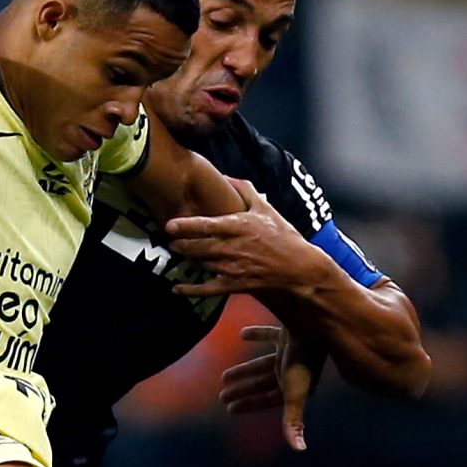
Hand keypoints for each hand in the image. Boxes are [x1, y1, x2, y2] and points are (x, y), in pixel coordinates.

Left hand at [163, 179, 324, 298]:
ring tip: (174, 252)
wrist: (299, 268)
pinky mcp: (235, 285)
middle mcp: (233, 248)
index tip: (168, 225)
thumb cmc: (283, 236)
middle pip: (198, 246)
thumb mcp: (265, 209)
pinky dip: (192, 290)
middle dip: (180, 243)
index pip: (207, 225)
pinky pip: (209, 289)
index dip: (186, 225)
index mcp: (239, 227)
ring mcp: (233, 268)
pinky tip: (177, 289)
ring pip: (201, 263)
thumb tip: (227, 176)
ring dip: (185, 258)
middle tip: (166, 239)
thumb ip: (245, 191)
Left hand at [220, 324, 320, 450]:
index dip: (248, 405)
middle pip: (262, 383)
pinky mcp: (288, 334)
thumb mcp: (295, 393)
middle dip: (243, 391)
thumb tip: (300, 451)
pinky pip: (269, 335)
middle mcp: (292, 372)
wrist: (315, 326)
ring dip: (244, 370)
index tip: (229, 409)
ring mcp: (290, 353)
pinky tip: (242, 334)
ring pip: (262, 364)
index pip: (267, 400)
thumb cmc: (304, 361)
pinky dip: (256, 335)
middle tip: (222, 396)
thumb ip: (294, 422)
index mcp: (294, 388)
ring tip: (224, 376)